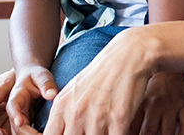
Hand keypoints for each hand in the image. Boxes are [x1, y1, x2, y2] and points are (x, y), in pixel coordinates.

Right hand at [6, 65, 58, 132]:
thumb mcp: (41, 75)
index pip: (13, 107)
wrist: (32, 77)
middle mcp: (15, 111)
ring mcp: (20, 119)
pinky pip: (28, 133)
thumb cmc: (36, 75)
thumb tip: (52, 94)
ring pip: (21, 133)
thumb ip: (46, 83)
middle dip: (28, 134)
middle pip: (17, 126)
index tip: (20, 122)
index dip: (16, 116)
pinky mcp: (26, 124)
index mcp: (16, 97)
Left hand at [45, 27, 160, 134]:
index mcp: (61, 107)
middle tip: (89, 132)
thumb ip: (62, 114)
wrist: (127, 56)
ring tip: (104, 130)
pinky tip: (118, 130)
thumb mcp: (71, 92)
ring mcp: (97, 117)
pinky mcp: (119, 119)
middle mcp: (76, 113)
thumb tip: (55, 132)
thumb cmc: (100, 75)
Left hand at [128, 71, 183, 134]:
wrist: (169, 72)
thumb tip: (126, 131)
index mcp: (141, 105)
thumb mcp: (140, 100)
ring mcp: (171, 106)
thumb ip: (134, 117)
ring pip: (168, 131)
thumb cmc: (152, 90)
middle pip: (149, 131)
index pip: (132, 128)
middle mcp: (155, 105)